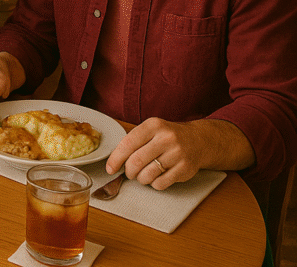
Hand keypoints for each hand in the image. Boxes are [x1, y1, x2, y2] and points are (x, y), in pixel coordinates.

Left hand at [104, 117, 254, 190]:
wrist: (199, 140)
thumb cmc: (168, 137)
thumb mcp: (151, 130)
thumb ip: (134, 141)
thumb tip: (114, 162)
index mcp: (153, 126)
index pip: (128, 143)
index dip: (116, 158)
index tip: (110, 168)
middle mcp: (166, 138)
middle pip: (136, 161)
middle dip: (128, 171)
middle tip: (129, 173)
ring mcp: (178, 154)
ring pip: (148, 175)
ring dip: (140, 179)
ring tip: (143, 175)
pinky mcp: (185, 169)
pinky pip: (161, 183)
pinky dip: (154, 184)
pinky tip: (156, 177)